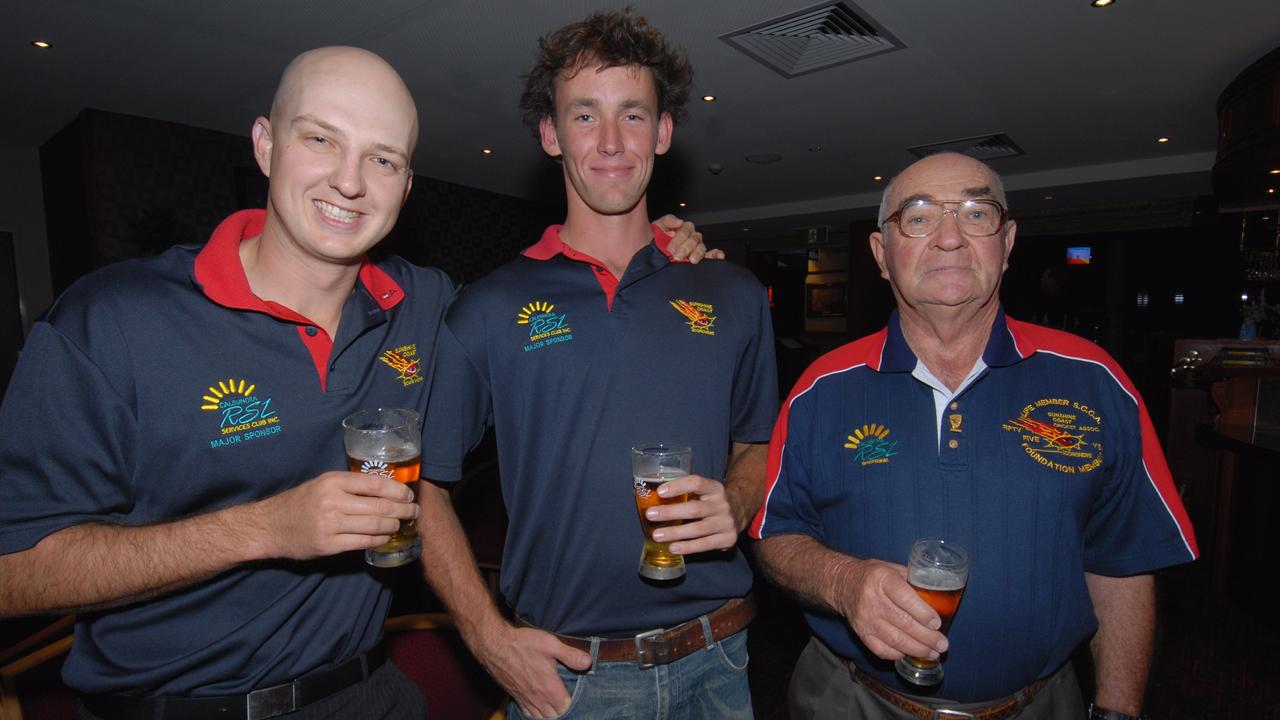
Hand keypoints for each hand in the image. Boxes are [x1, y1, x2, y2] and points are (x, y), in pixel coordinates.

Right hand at [248, 471, 417, 559]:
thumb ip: (350, 486)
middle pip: (379, 506)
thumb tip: (386, 489)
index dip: (397, 490)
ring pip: (374, 525)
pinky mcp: (328, 545)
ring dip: (393, 525)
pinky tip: (385, 537)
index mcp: (333, 481)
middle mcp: (332, 501)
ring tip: (401, 524)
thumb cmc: (301, 503)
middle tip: (414, 512)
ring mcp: (330, 524)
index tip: (409, 494)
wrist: (270, 525)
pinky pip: (362, 542)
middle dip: (402, 509)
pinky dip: (379, 539)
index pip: (375, 484)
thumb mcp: (323, 484)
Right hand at [475, 622, 591, 718]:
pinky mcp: (515, 696)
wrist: (494, 645)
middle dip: (562, 711)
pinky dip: (536, 713)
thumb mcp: (550, 644)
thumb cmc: (522, 643)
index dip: (574, 703)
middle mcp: (537, 697)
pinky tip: (539, 705)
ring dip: (549, 713)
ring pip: (541, 717)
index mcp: (548, 687)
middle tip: (567, 699)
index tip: (578, 695)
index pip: (566, 707)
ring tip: (555, 705)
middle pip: (554, 715)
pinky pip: (528, 713)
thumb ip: (570, 655)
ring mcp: (525, 698)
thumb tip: (588, 662)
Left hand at [645, 474, 737, 553]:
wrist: (739, 512)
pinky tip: (673, 548)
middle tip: (650, 515)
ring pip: (698, 529)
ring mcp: (726, 523)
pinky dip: (688, 547)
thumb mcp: (702, 491)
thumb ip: (681, 492)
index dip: (678, 486)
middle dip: (671, 512)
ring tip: (657, 535)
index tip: (660, 492)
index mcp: (715, 488)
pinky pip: (705, 545)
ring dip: (675, 533)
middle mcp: (722, 504)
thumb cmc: (709, 501)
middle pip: (695, 509)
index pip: (696, 483)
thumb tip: (642, 494)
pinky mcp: (728, 539)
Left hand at [653, 214, 724, 263]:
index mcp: (681, 229)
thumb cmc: (652, 242)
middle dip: (686, 248)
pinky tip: (719, 256)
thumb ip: (667, 221)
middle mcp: (690, 238)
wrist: (649, 259)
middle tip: (677, 257)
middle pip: (695, 239)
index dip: (679, 238)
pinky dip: (716, 255)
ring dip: (698, 253)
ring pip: (702, 247)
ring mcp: (695, 249)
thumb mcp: (656, 228)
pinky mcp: (699, 259)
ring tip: (692, 260)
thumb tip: (679, 221)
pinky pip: (711, 255)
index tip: (670, 248)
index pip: (686, 230)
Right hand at [834, 558, 947, 661]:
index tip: (937, 623)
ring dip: (917, 649)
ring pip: (895, 640)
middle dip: (927, 637)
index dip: (924, 613)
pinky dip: (898, 654)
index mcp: (882, 579)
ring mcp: (866, 619)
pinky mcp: (861, 633)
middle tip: (942, 644)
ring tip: (933, 654)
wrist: (842, 584)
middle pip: (904, 623)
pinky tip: (910, 654)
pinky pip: (881, 650)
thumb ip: (912, 580)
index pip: (906, 598)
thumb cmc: (872, 575)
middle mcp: (873, 600)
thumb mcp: (891, 568)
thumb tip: (938, 596)